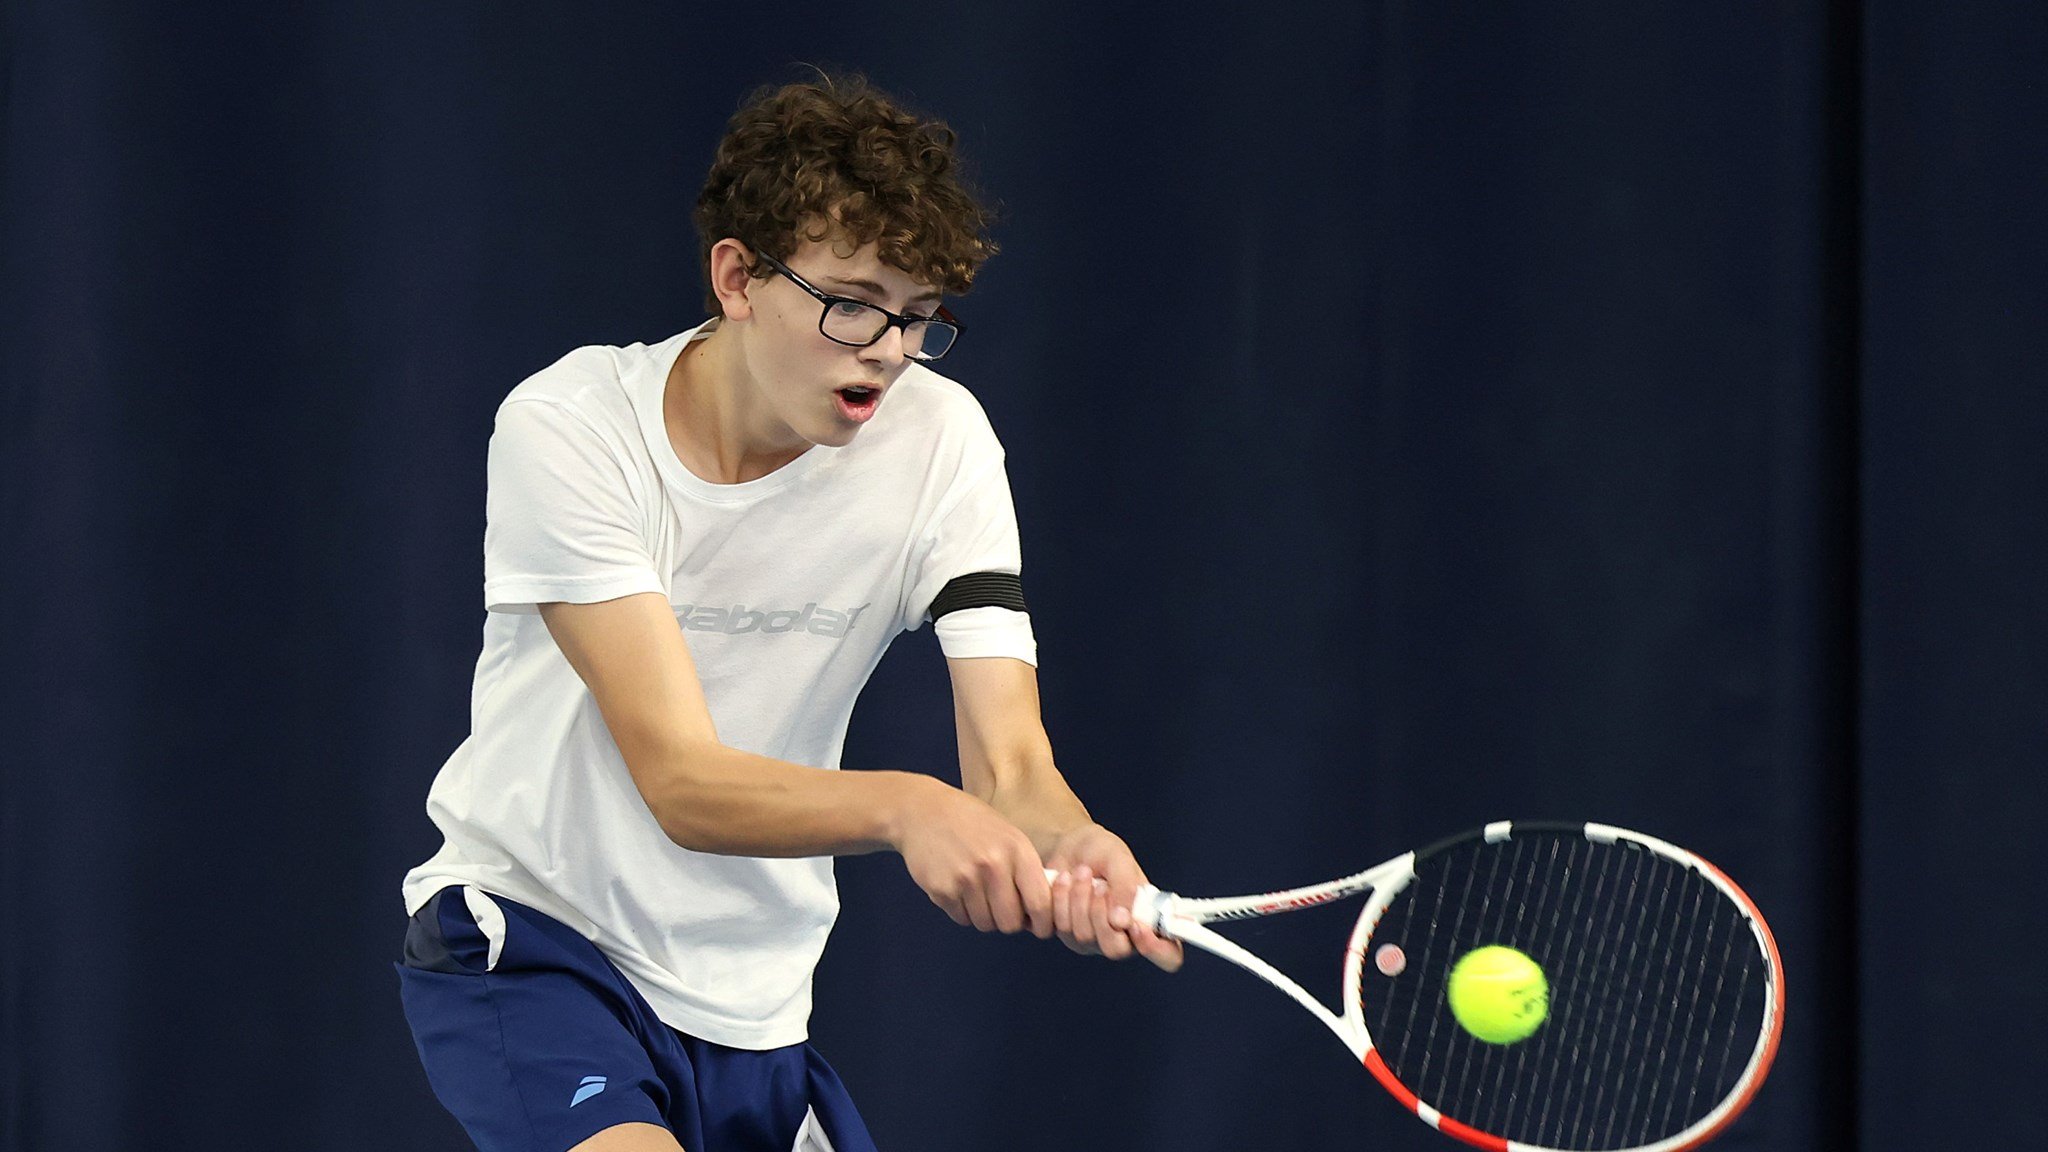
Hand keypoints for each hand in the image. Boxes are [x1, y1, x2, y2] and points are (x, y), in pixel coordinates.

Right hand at [894, 777, 1053, 937]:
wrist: (924, 811)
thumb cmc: (972, 823)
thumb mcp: (1009, 835)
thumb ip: (1027, 870)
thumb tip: (1041, 912)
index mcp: (1017, 850)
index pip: (1040, 904)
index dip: (1042, 922)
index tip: (1039, 927)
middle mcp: (993, 865)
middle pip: (1010, 923)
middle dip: (1008, 920)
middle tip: (1001, 907)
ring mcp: (965, 879)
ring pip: (985, 924)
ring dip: (984, 915)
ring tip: (977, 891)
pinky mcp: (941, 890)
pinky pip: (961, 919)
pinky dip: (963, 910)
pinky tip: (958, 886)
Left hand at [1045, 824, 1183, 972]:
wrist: (1070, 846)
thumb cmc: (1103, 853)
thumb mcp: (1120, 860)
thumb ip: (1126, 888)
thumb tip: (1122, 920)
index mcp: (1150, 921)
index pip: (1168, 955)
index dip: (1156, 949)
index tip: (1137, 925)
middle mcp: (1125, 937)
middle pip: (1115, 950)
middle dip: (1102, 913)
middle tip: (1100, 885)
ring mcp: (1094, 940)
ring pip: (1083, 936)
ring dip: (1079, 898)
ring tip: (1082, 872)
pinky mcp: (1067, 935)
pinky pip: (1059, 928)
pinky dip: (1060, 899)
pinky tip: (1064, 880)